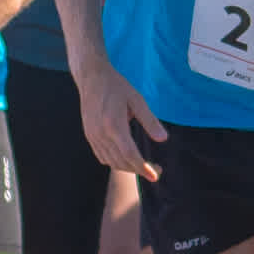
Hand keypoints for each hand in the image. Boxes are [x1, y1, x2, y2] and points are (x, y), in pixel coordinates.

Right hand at [76, 64, 165, 180]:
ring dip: (127, 168)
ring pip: (111, 161)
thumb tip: (163, 139)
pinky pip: (102, 156)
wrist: (91, 78)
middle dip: (139, 170)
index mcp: (114, 125)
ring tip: (143, 166)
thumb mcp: (137, 100)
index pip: (130, 154)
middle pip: (121, 161)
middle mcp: (101, 134)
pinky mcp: (89, 135)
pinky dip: (114, 162)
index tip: (155, 175)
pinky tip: (125, 160)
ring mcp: (93, 136)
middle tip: (156, 170)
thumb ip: (150, 121)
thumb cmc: (117, 87)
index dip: (143, 167)